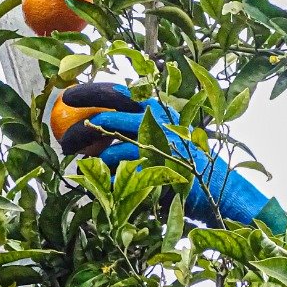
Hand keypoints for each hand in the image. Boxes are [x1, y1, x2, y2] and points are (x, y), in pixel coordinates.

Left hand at [54, 82, 286, 286]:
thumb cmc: (193, 172)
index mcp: (162, 111)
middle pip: (106, 117)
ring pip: (109, 148)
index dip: (91, 90)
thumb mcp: (167, 142)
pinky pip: (119, 176)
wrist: (225, 195)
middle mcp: (160, 125)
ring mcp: (158, 150)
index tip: (67, 94)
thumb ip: (140, 131)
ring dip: (89, 157)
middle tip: (62, 138)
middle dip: (78, 126)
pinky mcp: (157, 174)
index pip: (121, 92)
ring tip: (76, 163)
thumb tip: (99, 128)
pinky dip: (106, 180)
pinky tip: (100, 184)